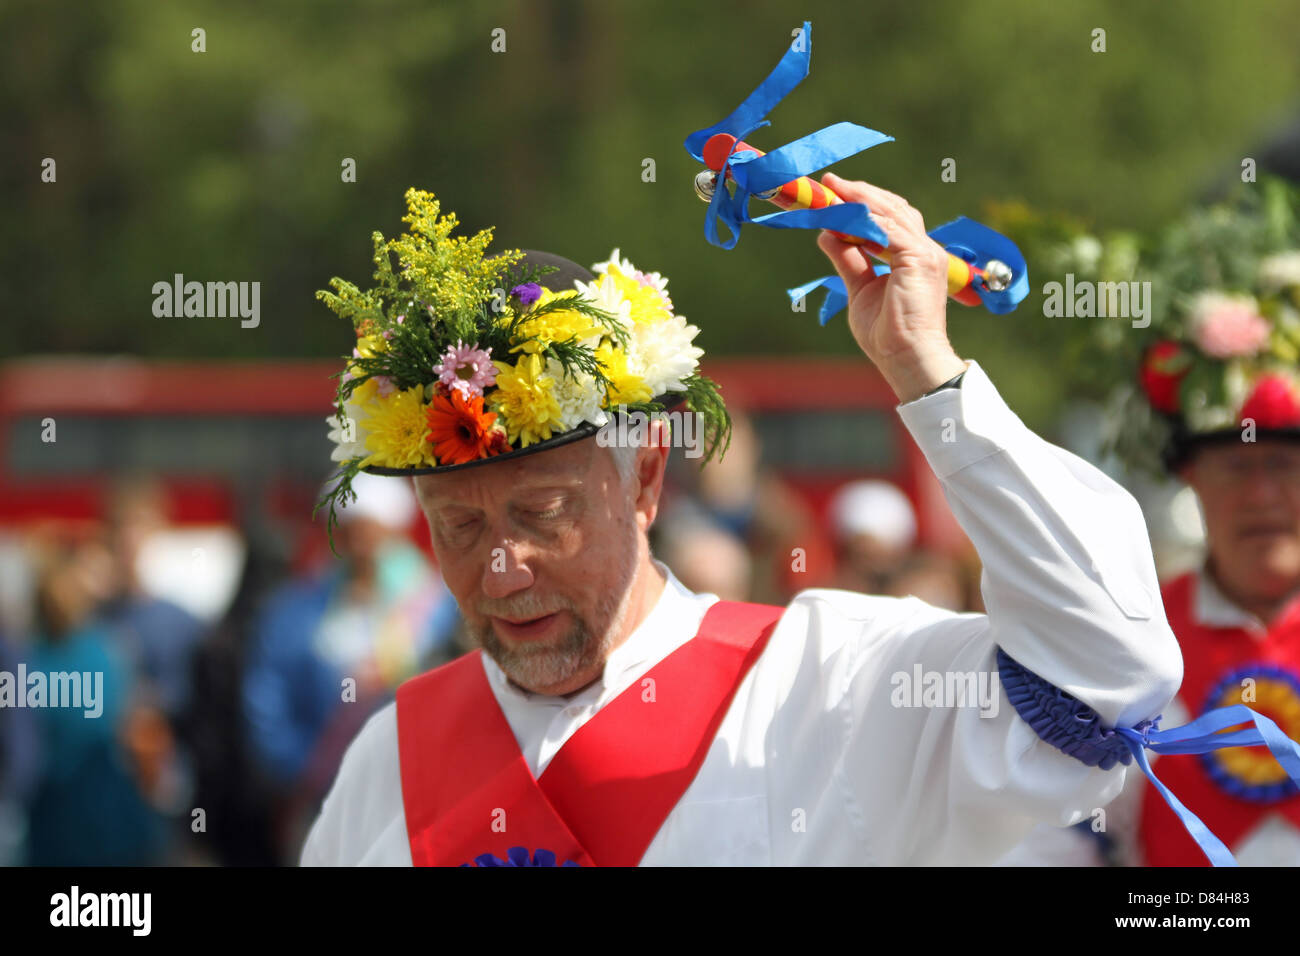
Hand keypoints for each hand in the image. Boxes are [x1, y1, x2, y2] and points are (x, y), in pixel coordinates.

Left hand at [815, 172, 966, 401]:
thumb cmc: (887, 333)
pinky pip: (890, 231)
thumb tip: (827, 234)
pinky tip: (844, 215)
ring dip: (859, 201)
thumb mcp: (860, 288)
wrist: (906, 357)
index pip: (890, 218)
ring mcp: (926, 253)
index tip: (833, 193)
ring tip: (832, 193)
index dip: (862, 203)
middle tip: (829, 183)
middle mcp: (925, 250)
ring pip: (891, 214)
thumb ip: (848, 259)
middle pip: (892, 208)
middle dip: (859, 194)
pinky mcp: (921, 260)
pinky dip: (866, 220)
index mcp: (914, 256)